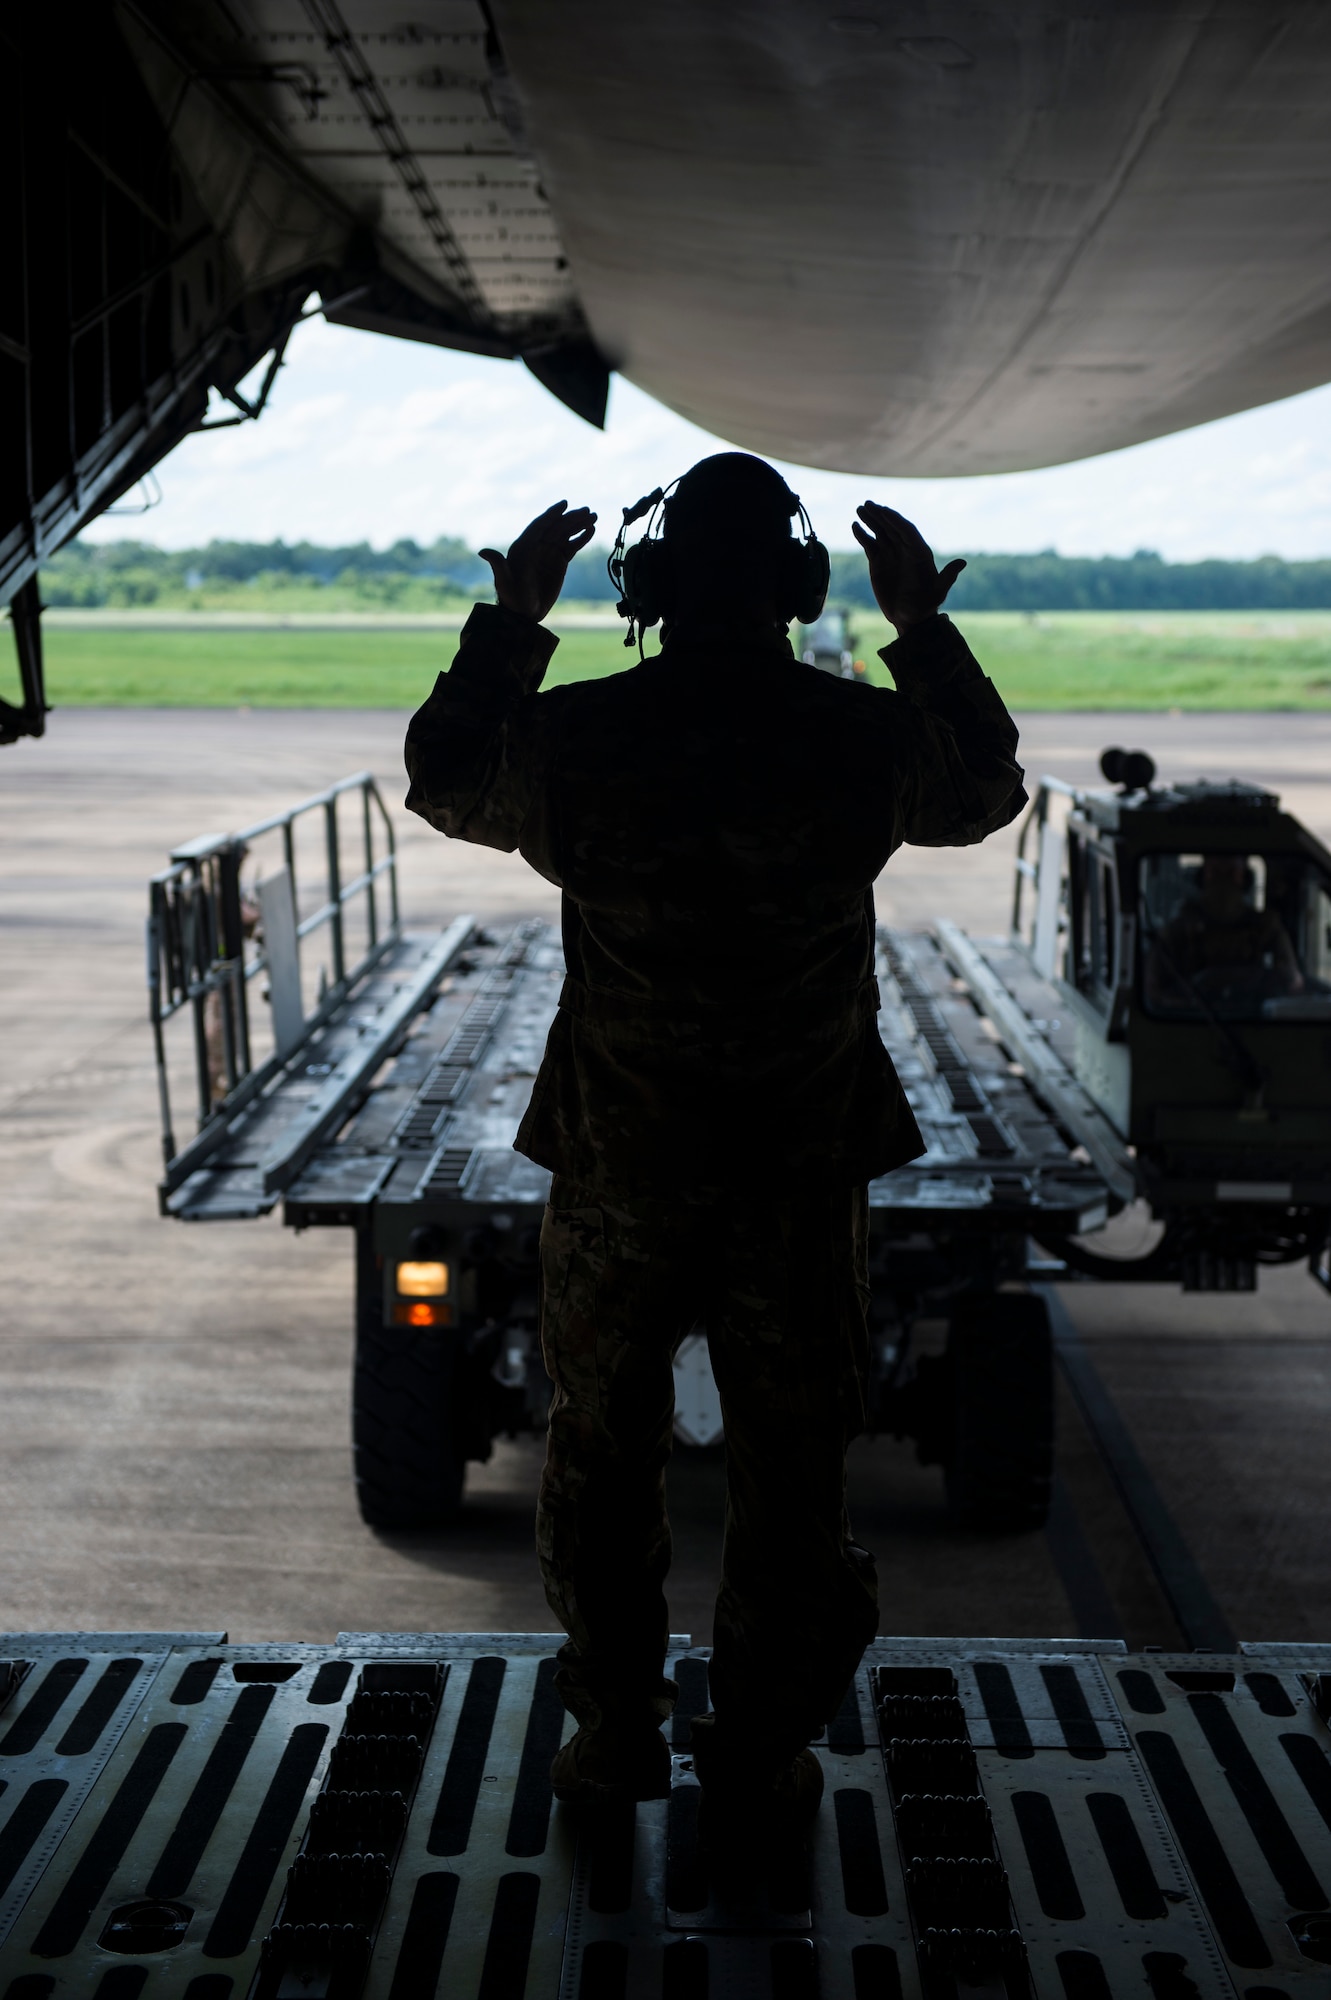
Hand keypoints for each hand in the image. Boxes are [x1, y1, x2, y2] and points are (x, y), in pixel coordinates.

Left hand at [479, 501, 596, 621]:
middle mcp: (536, 546)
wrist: (524, 613)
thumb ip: (498, 566)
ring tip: (594, 517)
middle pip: (556, 527)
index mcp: (523, 546)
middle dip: (571, 518)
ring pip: (566, 534)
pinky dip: (582, 538)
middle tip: (587, 511)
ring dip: (579, 524)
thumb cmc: (511, 599)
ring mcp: (549, 553)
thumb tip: (483, 552)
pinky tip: (591, 530)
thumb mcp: (504, 583)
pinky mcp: (560, 562)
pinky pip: (572, 546)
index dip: (551, 514)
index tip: (564, 504)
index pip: (539, 526)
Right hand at [851, 502, 964, 631]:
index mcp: (919, 552)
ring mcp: (891, 554)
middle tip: (868, 504)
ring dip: (870, 520)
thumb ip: (947, 577)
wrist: (910, 618)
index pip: (907, 530)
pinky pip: (869, 544)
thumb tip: (962, 563)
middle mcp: (905, 549)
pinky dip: (862, 535)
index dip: (896, 520)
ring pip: (880, 532)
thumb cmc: (925, 606)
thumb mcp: (938, 592)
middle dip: (881, 515)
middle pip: (892, 527)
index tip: (884, 511)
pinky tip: (855, 526)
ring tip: (860, 508)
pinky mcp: (878, 561)